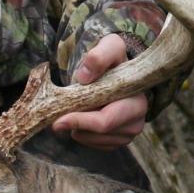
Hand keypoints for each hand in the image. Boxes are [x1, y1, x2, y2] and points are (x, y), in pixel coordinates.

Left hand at [52, 33, 149, 149]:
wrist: (114, 70)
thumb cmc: (112, 59)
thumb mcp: (109, 47)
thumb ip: (99, 57)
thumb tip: (84, 77)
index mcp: (137, 100)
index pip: (106, 120)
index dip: (81, 121)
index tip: (58, 120)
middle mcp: (137, 120)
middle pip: (99, 133)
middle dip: (76, 126)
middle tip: (56, 120)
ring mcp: (129, 133)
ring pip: (95, 141)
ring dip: (78, 129)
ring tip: (74, 111)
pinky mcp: (119, 140)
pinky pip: (95, 145)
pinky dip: (83, 134)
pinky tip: (81, 120)